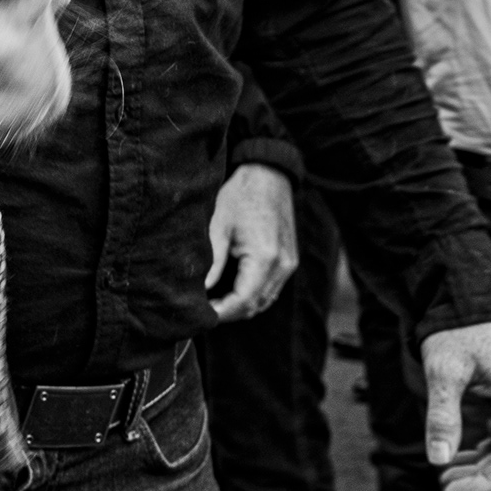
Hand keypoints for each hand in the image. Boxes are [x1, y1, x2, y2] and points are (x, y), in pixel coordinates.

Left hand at [202, 163, 298, 322]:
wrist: (268, 176)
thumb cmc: (240, 196)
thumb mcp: (219, 226)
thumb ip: (212, 263)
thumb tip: (200, 292)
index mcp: (265, 257)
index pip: (243, 301)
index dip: (221, 312)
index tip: (202, 314)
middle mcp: (282, 265)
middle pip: (255, 306)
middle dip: (229, 312)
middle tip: (203, 311)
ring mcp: (289, 264)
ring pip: (264, 301)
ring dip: (241, 306)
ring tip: (215, 302)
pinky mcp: (289, 261)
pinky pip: (271, 289)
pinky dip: (253, 295)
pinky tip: (232, 291)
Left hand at [418, 320, 490, 490]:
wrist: (465, 299)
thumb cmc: (456, 331)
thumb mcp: (444, 372)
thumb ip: (443, 416)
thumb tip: (438, 460)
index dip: (488, 483)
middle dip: (482, 480)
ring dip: (479, 469)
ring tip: (446, 480)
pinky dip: (480, 452)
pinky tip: (456, 460)